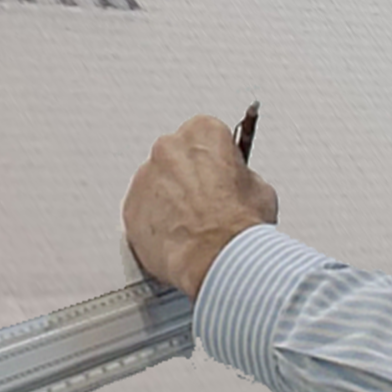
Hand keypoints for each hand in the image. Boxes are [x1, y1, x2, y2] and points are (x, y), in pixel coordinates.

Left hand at [122, 115, 278, 298]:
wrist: (217, 258)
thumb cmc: (238, 226)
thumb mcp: (260, 189)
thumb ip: (241, 176)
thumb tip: (236, 184)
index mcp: (203, 133)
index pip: (206, 137)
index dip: (215, 161)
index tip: (218, 176)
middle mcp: (168, 148)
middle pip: (176, 158)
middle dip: (188, 178)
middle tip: (205, 204)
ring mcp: (145, 177)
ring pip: (156, 184)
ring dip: (169, 200)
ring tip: (191, 226)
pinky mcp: (131, 208)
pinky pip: (141, 211)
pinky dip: (154, 223)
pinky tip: (175, 238)